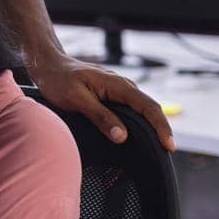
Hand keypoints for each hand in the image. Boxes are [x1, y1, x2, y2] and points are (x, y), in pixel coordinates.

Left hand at [29, 52, 176, 151]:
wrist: (49, 65)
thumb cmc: (59, 80)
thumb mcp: (76, 100)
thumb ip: (100, 117)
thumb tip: (123, 137)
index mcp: (118, 85)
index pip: (149, 107)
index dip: (161, 127)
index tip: (169, 146)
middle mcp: (124, 86)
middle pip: (150, 109)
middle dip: (162, 129)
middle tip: (167, 152)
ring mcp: (119, 91)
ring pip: (141, 110)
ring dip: (151, 127)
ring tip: (158, 149)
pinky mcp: (113, 96)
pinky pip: (131, 110)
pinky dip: (139, 123)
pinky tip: (138, 137)